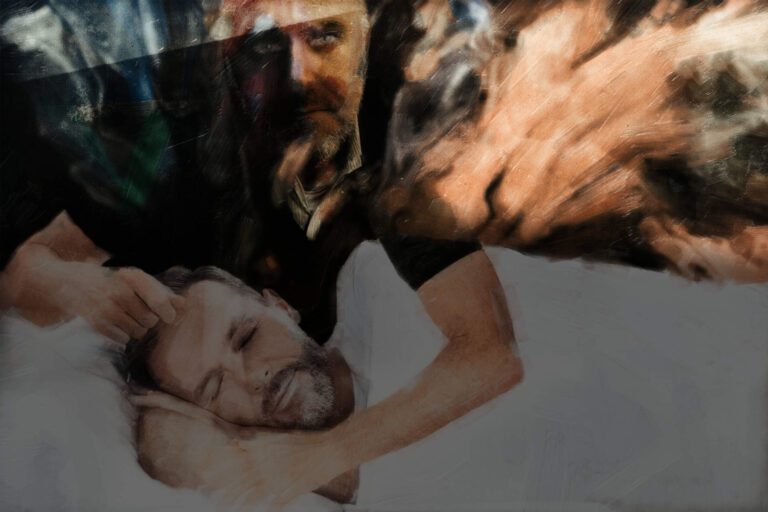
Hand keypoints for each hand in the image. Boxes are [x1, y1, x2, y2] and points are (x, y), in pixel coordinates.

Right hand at [55, 262, 184, 342]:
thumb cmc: (111, 281)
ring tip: (125, 318)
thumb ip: (161, 292)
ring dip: (136, 329)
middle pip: (151, 320)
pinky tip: (115, 324)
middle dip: (148, 320)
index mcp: (133, 277)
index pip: (158, 300)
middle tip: (137, 312)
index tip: (170, 318)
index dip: (168, 312)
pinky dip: (123, 336)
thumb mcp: (135, 280)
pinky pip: (123, 339)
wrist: (69, 281)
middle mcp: (120, 291)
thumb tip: (184, 306)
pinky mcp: (96, 322)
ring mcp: (106, 307)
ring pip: (138, 332)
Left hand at [132, 391, 350, 509]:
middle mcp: (267, 466)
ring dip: (232, 499)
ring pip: (249, 492)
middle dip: (219, 485)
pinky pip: (266, 501)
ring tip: (217, 505)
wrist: (328, 451)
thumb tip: (236, 443)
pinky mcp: (286, 491)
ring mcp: (277, 480)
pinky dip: (253, 504)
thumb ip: (256, 440)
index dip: (217, 467)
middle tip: (203, 491)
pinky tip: (243, 508)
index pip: (233, 459)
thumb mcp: (278, 437)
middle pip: (237, 477)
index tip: (202, 472)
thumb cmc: (303, 442)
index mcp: (264, 450)